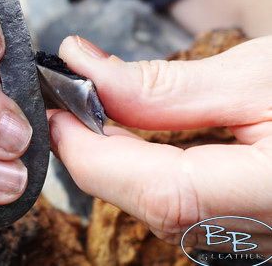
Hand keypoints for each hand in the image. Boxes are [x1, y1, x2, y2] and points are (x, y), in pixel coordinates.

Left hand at [50, 36, 271, 250]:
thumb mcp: (257, 76)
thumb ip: (165, 85)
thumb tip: (85, 68)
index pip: (161, 191)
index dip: (94, 151)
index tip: (56, 109)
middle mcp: (261, 235)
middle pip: (149, 203)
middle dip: (93, 152)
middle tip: (66, 103)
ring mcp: (249, 240)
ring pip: (156, 208)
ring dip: (111, 159)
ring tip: (91, 112)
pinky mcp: (239, 229)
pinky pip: (173, 207)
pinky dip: (137, 170)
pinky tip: (128, 138)